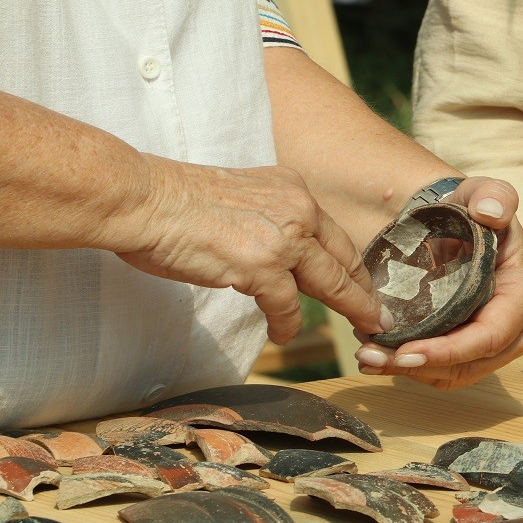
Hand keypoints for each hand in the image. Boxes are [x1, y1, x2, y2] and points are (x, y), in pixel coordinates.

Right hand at [114, 156, 385, 344]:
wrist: (144, 199)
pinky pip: (288, 306)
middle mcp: (297, 207)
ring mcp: (283, 237)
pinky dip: (287, 324)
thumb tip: (276, 251)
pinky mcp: (261, 266)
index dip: (351, 263)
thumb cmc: (177, 202)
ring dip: (349, 309)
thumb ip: (268, 219)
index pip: (333, 233)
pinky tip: (281, 335)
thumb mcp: (241, 199)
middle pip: (344, 257)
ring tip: (362, 330)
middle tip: (379, 315)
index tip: (364, 283)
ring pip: (331, 282)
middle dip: (364, 291)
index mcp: (292, 188)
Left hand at [353, 177, 522, 388]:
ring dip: (409, 373)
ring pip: (455, 375)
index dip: (449, 351)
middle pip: (470, 365)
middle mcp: (522, 328)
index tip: (404, 351)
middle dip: (418, 366)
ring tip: (368, 356)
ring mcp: (501, 346)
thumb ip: (492, 194)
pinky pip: (447, 373)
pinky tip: (381, 356)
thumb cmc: (471, 211)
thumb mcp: (482, 194)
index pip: (490, 336)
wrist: (461, 226)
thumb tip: (491, 212)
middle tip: (370, 356)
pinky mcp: (478, 353)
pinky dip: (413, 370)